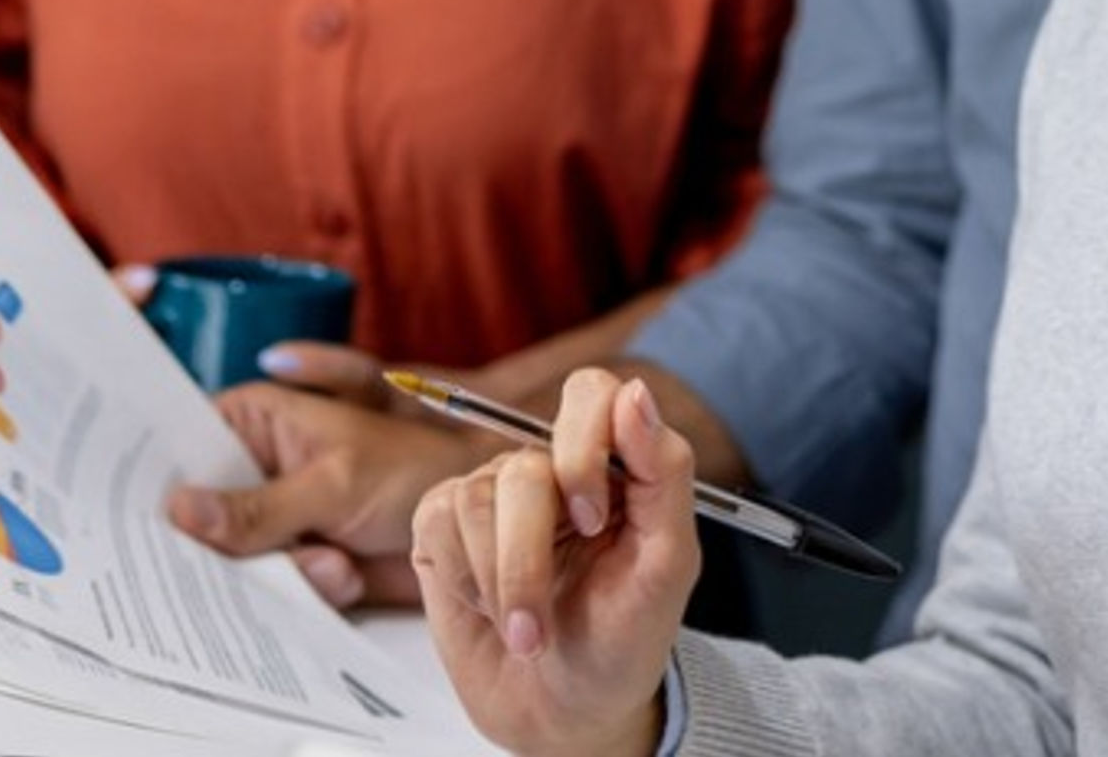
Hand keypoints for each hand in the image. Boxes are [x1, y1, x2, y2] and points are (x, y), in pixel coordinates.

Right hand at [165, 352, 488, 606]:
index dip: (163, 479)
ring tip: (330, 560)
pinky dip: (307, 588)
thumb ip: (258, 506)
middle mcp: (260, 466)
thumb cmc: (417, 469)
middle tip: (240, 556)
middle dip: (221, 543)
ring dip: (280, 570)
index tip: (147, 516)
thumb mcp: (334, 483)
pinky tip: (344, 573)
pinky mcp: (298, 558)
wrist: (473, 526)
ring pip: (234, 559)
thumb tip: (180, 510)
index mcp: (259, 419)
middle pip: (201, 512)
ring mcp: (277, 516)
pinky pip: (270, 588)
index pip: (185, 443)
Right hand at [409, 371, 695, 756]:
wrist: (564, 713)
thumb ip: (664, 472)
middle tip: (548, 612)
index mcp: (614, 465)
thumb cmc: (622, 641)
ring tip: (527, 632)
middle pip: (526, 463)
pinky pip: (440, 518)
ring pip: (478, 496)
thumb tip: (636, 394)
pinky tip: (488, 609)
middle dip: (532, 553)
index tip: (594, 519)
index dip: (584, 444)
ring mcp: (494, 492)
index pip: (592, 394)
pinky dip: (466, 579)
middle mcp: (551, 468)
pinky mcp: (444, 522)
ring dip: (503, 583)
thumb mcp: (667, 567)